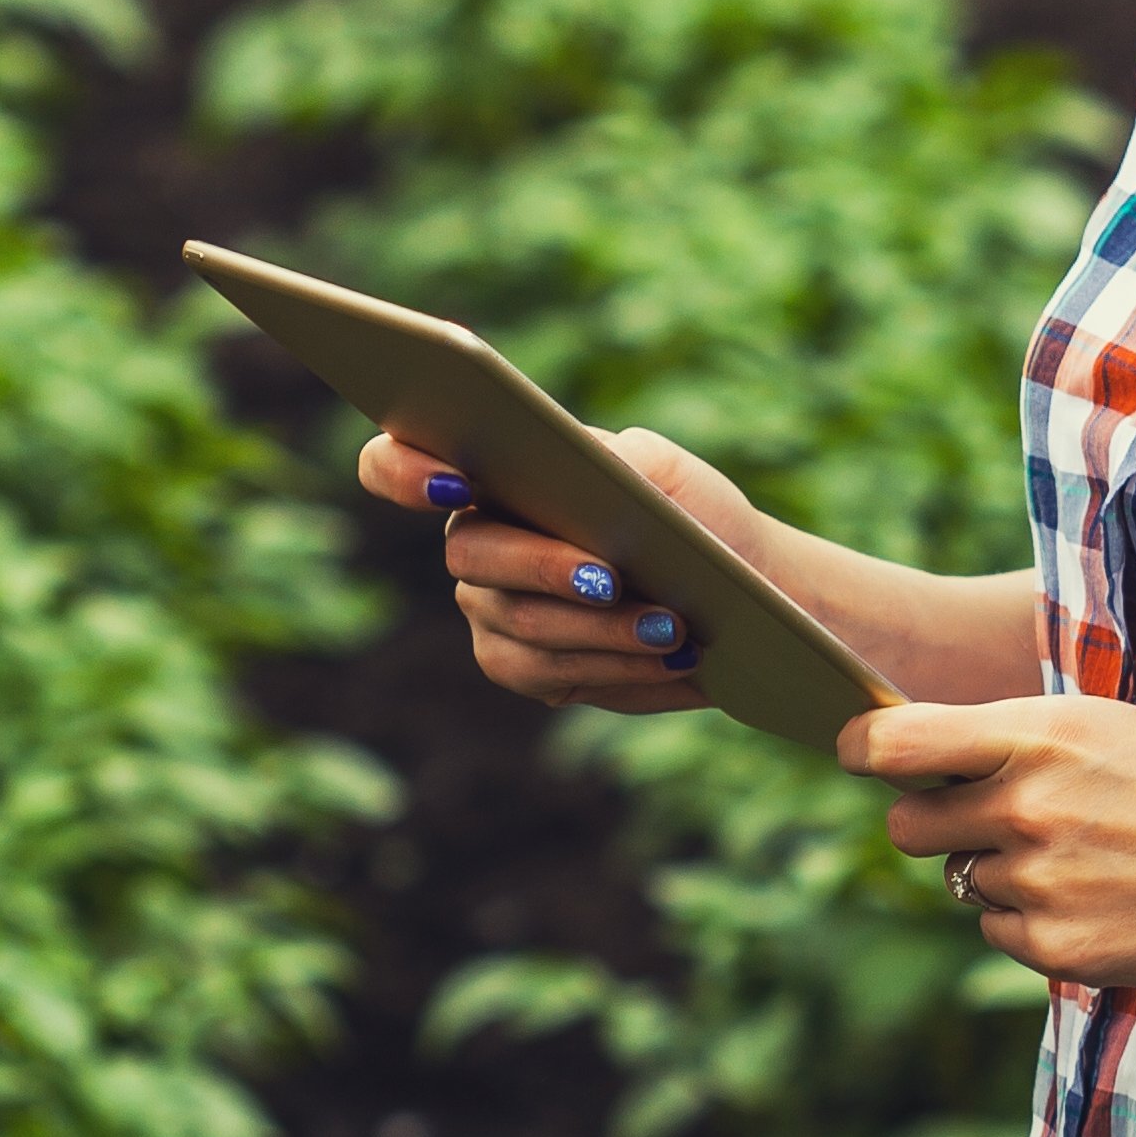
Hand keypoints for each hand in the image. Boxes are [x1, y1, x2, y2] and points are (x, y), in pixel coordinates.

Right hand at [353, 423, 767, 714]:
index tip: (455, 483)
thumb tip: (577, 464)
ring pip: (519, 624)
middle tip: (611, 578)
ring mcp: (491, 607)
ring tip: (672, 628)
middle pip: (471, 553)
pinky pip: (548, 674)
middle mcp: (477, 541)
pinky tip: (672, 659)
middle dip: (544, 566)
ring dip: (600, 629)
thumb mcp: (668, 473)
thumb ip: (617, 461)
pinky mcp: (523, 667)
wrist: (737, 589)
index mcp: (494, 474)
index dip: (403, 471)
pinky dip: (615, 666)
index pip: (397, 463)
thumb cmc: (696, 516)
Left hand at [845, 694, 1135, 991]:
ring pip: (960, 882)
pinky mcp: (1061, 951)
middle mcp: (1029, 808)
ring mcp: (1043, 885)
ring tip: (1082, 860)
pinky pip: (1000, 936)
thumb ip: (1021, 743)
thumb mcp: (1116, 730)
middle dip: (935, 821)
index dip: (864, 749)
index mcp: (1042, 735)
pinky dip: (1034, 924)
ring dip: (998, 873)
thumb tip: (929, 759)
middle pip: (907, 823)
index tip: (861, 754)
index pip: (894, 744)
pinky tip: (1101, 902)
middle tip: (992, 819)